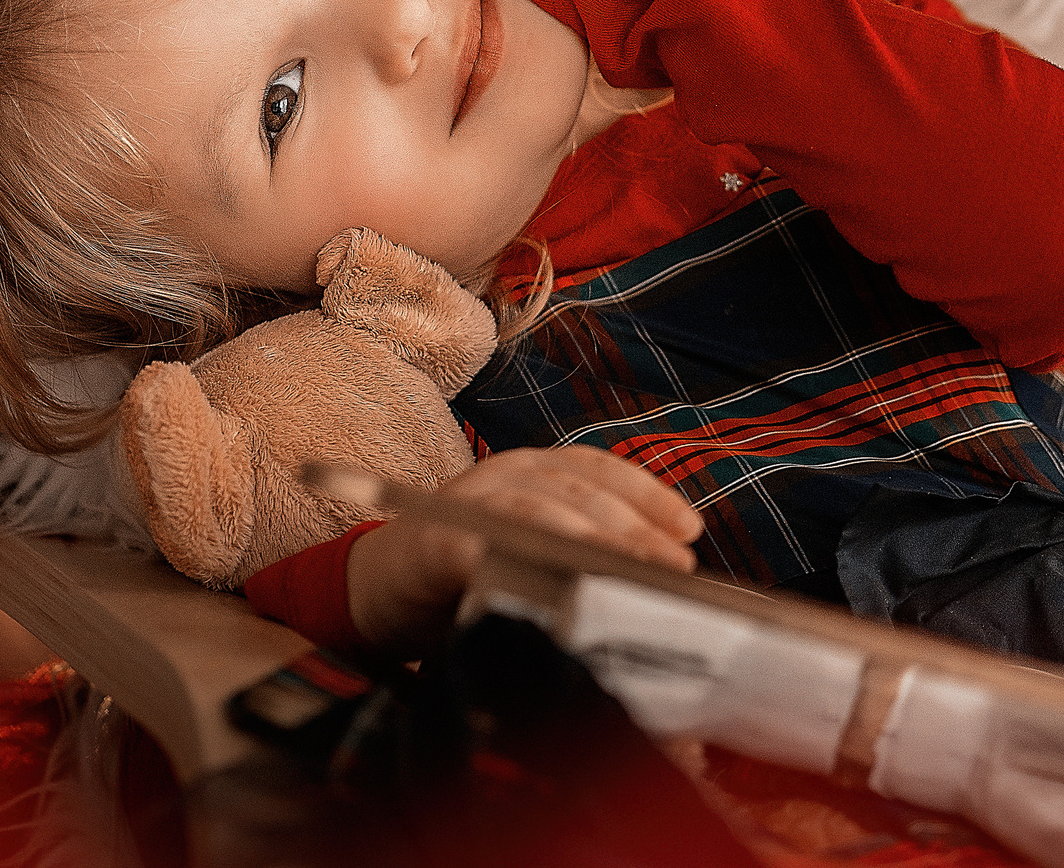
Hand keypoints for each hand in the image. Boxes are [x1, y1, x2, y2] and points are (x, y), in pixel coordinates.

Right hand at [344, 446, 701, 657]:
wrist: (373, 593)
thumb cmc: (465, 578)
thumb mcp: (532, 556)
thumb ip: (580, 558)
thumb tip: (655, 581)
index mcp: (532, 472)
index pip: (600, 470)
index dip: (647, 496)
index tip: (690, 530)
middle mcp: (503, 474)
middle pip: (579, 489)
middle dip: (633, 527)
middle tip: (674, 566)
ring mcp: (467, 503)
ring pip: (538, 508)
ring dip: (588, 539)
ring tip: (629, 574)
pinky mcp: (432, 541)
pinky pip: (481, 546)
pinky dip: (519, 561)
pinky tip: (555, 590)